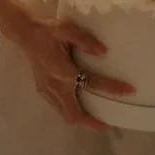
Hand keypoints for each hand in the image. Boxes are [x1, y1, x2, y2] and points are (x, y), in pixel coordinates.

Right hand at [12, 12, 135, 131]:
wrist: (25, 35)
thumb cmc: (48, 31)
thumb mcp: (67, 29)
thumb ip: (85, 40)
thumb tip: (104, 53)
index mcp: (63, 71)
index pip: (92, 83)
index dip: (111, 88)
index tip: (129, 90)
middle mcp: (55, 87)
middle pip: (74, 114)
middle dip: (91, 122)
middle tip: (107, 125)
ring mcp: (47, 91)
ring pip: (65, 115)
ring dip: (81, 119)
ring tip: (96, 120)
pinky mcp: (42, 91)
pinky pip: (59, 109)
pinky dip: (72, 112)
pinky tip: (80, 106)